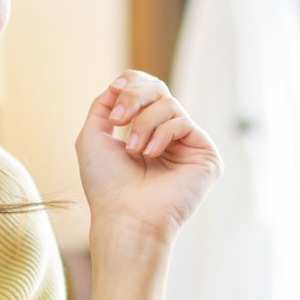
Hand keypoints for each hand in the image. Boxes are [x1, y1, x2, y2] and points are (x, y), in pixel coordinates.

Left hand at [75, 70, 221, 248]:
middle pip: (159, 90)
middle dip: (135, 97)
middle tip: (117, 120)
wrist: (124, 216)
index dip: (132, 82)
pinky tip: (151, 154)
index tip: (115, 90)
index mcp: (145, 132)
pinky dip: (163, 134)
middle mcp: (168, 137)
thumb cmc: (106, 185)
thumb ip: (104, 105)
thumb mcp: (93, 136)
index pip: (147, 91)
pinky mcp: (206, 157)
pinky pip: (184, 122)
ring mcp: (188, 146)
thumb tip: (119, 84)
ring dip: (144, 123)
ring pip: (170, 105)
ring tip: (134, 150)